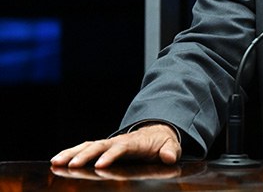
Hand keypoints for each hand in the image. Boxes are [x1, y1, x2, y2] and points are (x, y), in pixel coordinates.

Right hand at [50, 123, 181, 168]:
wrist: (156, 134)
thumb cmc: (161, 143)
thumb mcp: (170, 146)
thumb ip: (170, 151)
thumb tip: (169, 157)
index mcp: (134, 143)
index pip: (121, 148)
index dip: (111, 156)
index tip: (100, 165)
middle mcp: (117, 141)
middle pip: (99, 146)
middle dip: (85, 155)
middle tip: (71, 165)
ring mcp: (108, 144)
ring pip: (87, 146)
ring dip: (71, 153)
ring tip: (55, 162)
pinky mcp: (101, 148)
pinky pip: (83, 149)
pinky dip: (70, 153)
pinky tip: (56, 161)